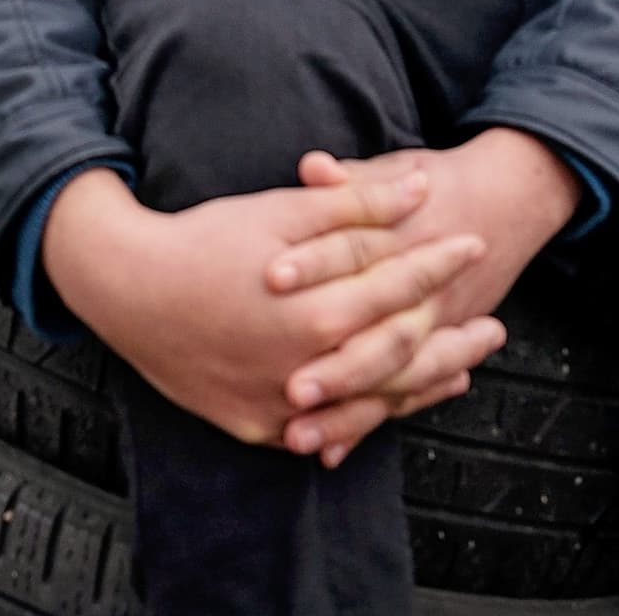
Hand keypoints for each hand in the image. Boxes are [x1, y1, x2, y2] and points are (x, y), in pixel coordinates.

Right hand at [40, 167, 496, 448]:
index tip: (472, 244)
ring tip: (461, 372)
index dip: (439, 262)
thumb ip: (355, 206)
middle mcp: (307, 367)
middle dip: (451, 337)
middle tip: (495, 327)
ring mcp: (282, 405)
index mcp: (317, 309)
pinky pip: (325, 430)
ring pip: (372, 403)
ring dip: (423, 386)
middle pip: (400, 354)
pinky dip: (364, 418)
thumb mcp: (279, 212)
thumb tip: (421, 188)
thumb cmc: (200, 241)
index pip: (398, 285)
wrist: (124, 289)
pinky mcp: (258, 426)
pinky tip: (388, 404)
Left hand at [270, 130, 582, 461]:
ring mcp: (430, 331)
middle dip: (335, 367)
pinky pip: (400, 400)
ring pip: (389, 383)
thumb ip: (352, 182)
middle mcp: (420, 296)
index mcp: (403, 240)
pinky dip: (365, 425)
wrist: (505, 203)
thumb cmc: (432, 186)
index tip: (271, 277)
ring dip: (345, 412)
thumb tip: (314, 167)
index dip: (313, 262)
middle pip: (378, 336)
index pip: (353, 251)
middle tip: (290, 388)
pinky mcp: (432, 356)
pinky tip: (328, 451)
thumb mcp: (392, 171)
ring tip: (298, 435)